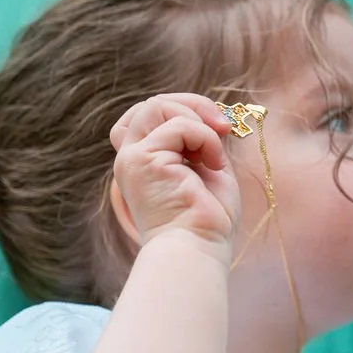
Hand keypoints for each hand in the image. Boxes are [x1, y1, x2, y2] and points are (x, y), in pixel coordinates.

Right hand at [110, 93, 238, 252]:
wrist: (199, 247)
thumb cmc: (207, 219)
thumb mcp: (206, 168)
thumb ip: (201, 139)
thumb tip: (212, 115)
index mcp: (143, 162)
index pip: (146, 115)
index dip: (179, 109)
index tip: (213, 129)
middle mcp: (130, 159)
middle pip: (150, 104)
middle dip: (193, 106)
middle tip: (223, 129)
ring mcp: (132, 158)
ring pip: (156, 105)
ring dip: (196, 120)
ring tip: (213, 153)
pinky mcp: (142, 160)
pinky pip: (179, 126)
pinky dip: (205, 138)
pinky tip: (213, 164)